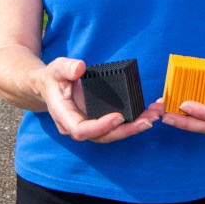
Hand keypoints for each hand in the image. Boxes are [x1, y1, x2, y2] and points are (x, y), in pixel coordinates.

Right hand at [39, 57, 161, 143]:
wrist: (50, 86)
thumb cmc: (54, 78)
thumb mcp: (56, 68)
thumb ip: (66, 68)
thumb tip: (80, 67)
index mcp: (64, 116)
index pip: (81, 130)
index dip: (100, 127)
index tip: (118, 117)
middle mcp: (77, 126)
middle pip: (103, 136)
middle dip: (127, 130)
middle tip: (148, 120)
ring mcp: (89, 126)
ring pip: (113, 133)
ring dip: (135, 127)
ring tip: (154, 116)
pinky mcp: (99, 121)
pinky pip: (117, 126)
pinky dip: (134, 121)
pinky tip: (149, 113)